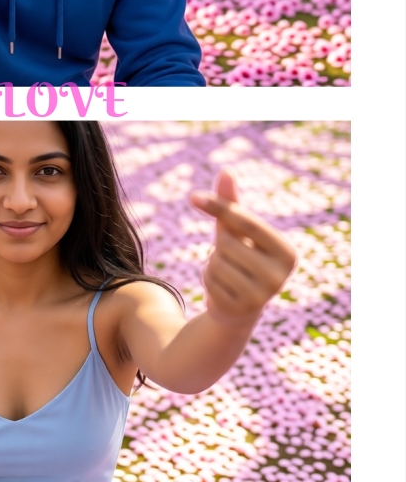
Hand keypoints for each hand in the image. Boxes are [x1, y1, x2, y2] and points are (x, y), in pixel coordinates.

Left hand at [190, 170, 296, 326]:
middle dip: (219, 245)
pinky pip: (209, 281)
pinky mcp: (240, 310)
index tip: (193, 196)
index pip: (247, 222)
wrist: (239, 306)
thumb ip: (231, 204)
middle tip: (230, 256)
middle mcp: (280, 276)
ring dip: (212, 263)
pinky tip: (222, 287)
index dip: (218, 206)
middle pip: (227, 243)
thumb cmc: (241, 257)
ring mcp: (262, 297)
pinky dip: (208, 279)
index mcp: (287, 252)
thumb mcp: (237, 230)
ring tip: (228, 272)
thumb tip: (226, 171)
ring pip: (216, 262)